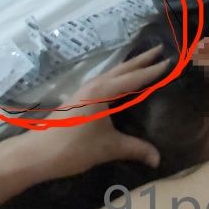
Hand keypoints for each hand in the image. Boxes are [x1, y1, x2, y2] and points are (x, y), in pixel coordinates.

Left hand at [20, 46, 169, 180]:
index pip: (135, 78)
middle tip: (160, 48)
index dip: (154, 70)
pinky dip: (119, 76)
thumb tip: (158, 159)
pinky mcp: (80, 99)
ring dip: (130, 66)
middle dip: (142, 60)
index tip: (171, 60)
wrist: (36, 154)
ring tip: (145, 61)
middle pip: (123, 69)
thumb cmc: (72, 148)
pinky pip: (106, 80)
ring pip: (113, 73)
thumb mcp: (108, 148)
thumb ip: (135, 149)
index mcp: (103, 91)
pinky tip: (122, 82)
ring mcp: (85, 91)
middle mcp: (95, 86)